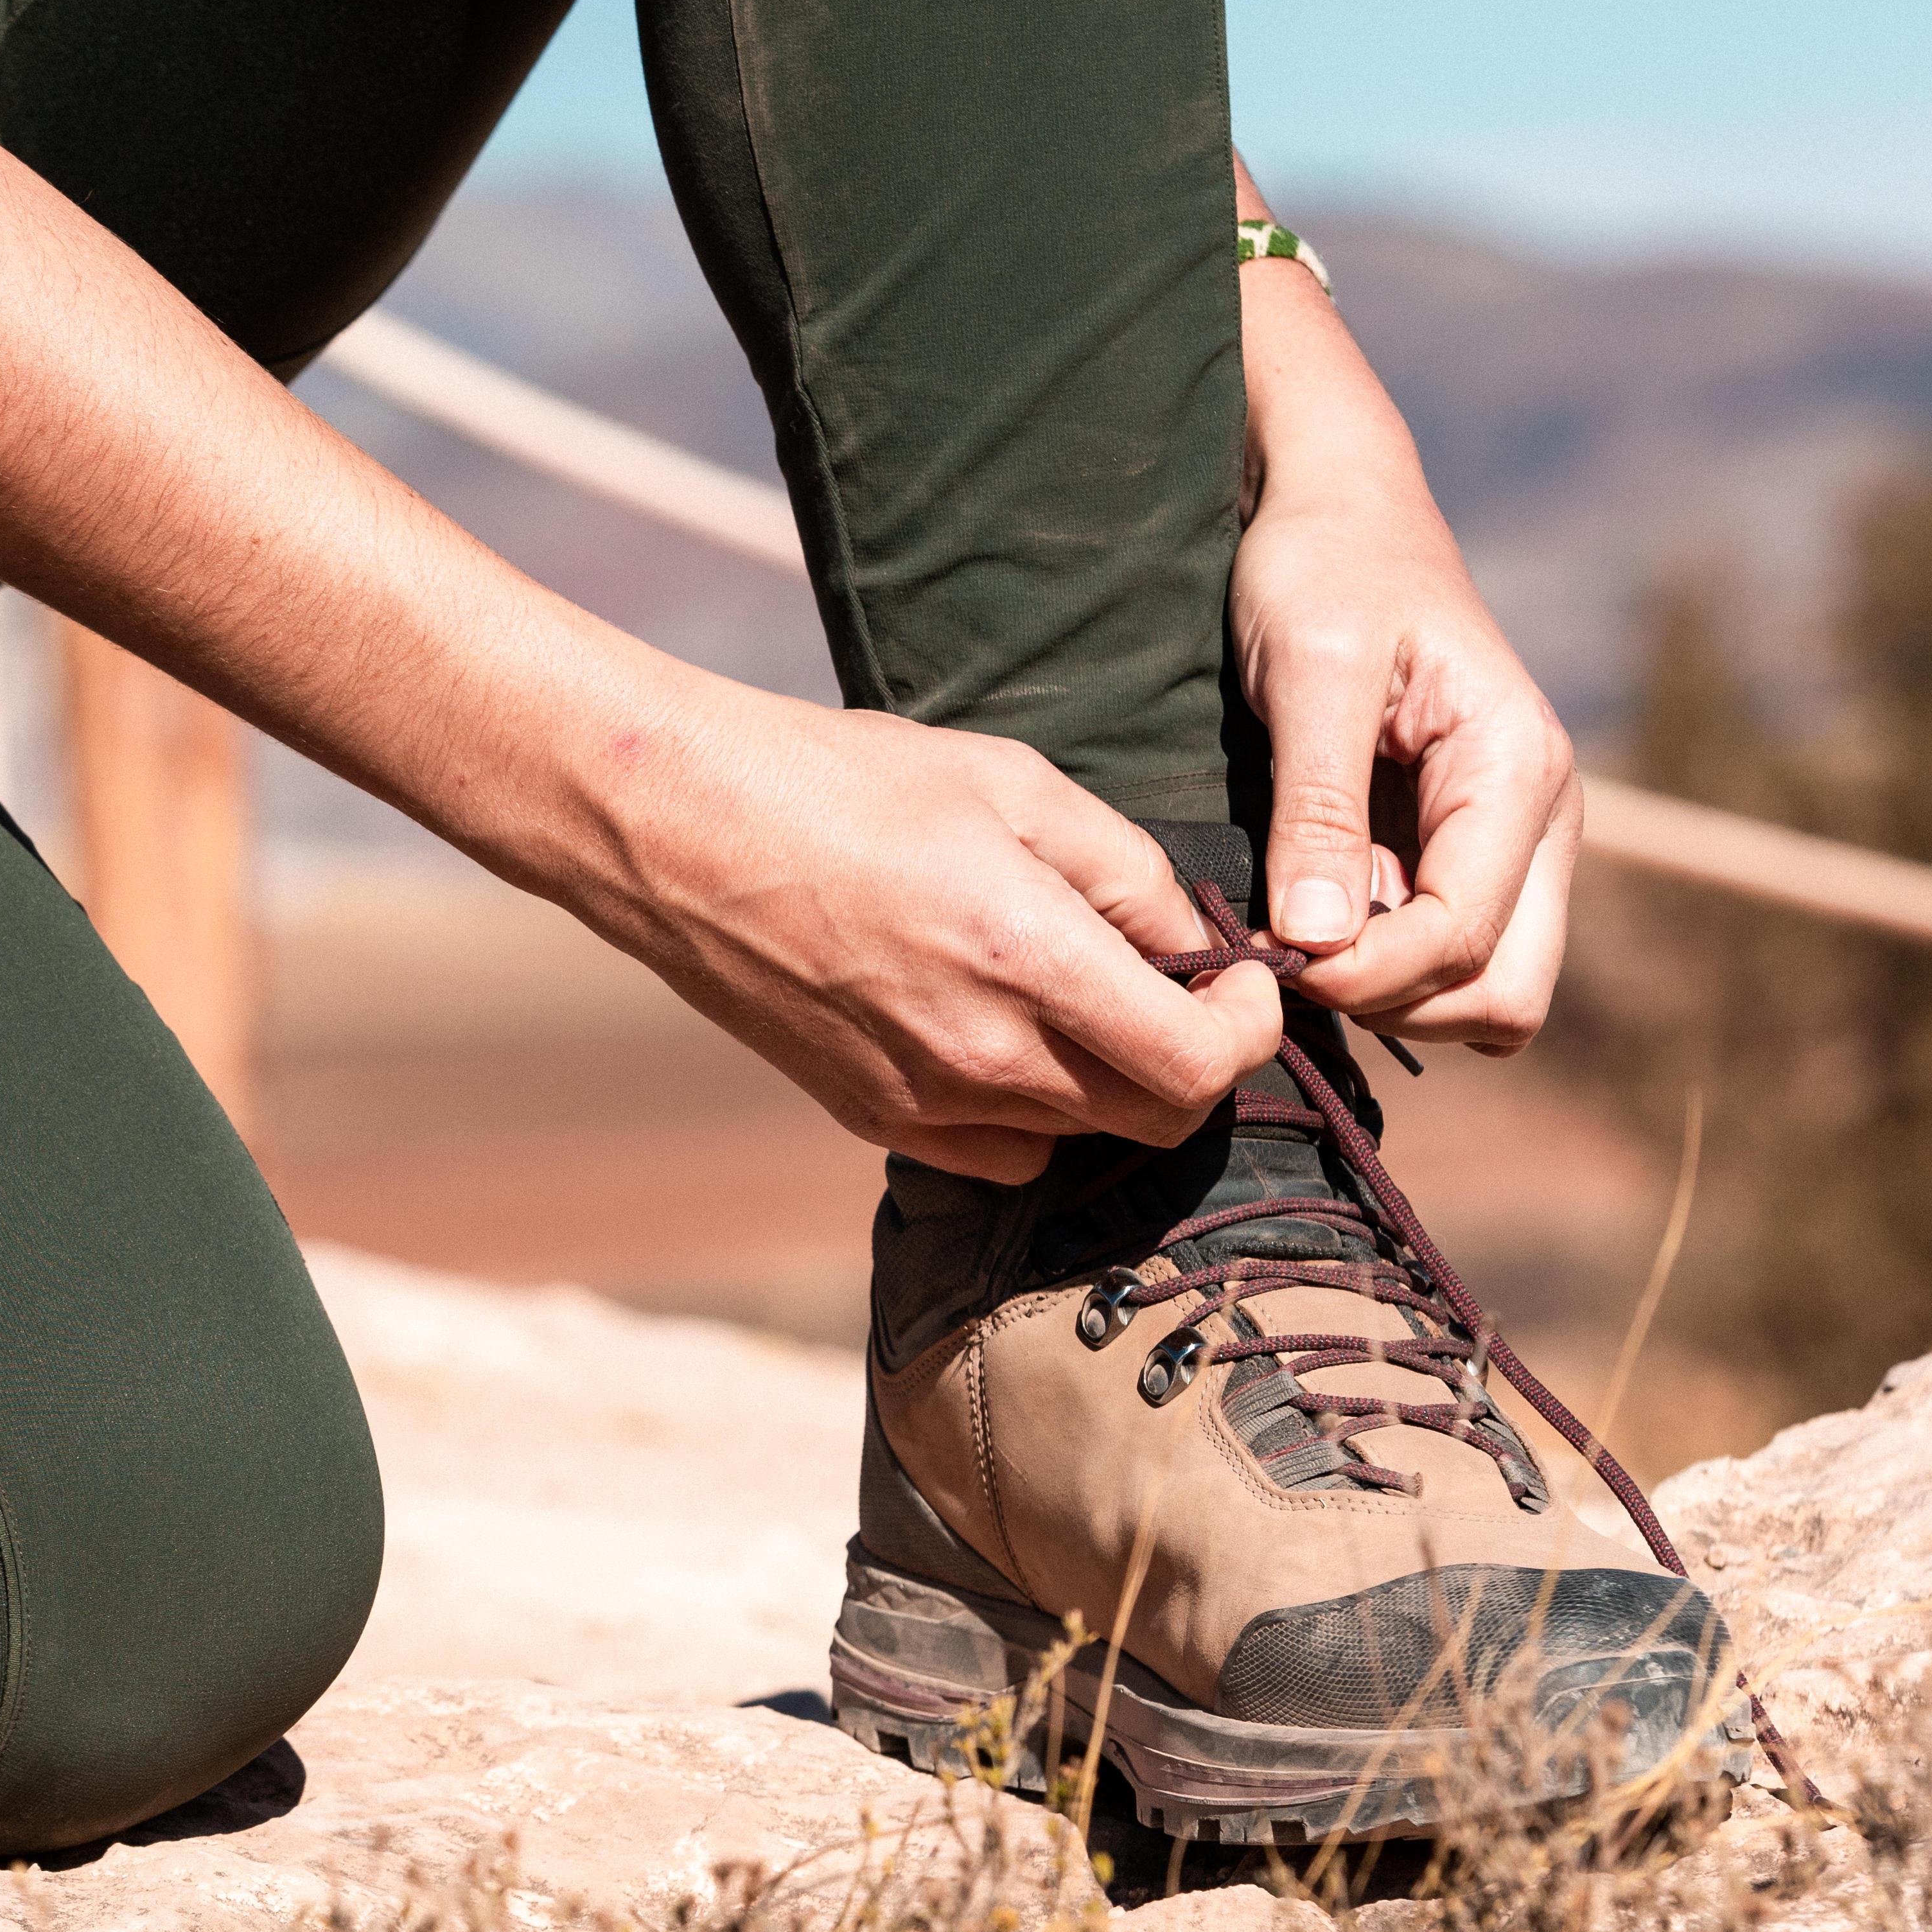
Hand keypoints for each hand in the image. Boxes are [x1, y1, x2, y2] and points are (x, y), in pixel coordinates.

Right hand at [566, 688, 1285, 1182]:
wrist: (682, 831)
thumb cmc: (846, 782)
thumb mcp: (1012, 783)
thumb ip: (1126, 869)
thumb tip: (1190, 940)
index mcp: (1027, 959)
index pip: (1196, 1066)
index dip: (1249, 1031)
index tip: (1241, 983)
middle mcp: (981, 1054)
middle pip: (1152, 1119)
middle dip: (1192, 1060)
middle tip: (1177, 991)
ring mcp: (922, 1101)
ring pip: (1076, 1135)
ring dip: (1106, 1080)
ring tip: (1074, 997)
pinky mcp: (871, 1117)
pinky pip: (997, 1149)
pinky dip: (1029, 1110)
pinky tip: (998, 1033)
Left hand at [1229, 236, 1578, 1052]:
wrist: (1339, 509)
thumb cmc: (1323, 568)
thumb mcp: (1308, 674)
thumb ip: (1319, 811)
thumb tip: (1320, 944)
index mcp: (1518, 771)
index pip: (1465, 940)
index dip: (1364, 976)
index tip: (1271, 959)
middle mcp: (1544, 819)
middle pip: (1503, 996)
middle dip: (1396, 1004)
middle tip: (1291, 957)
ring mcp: (1517, 843)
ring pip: (1485, 992)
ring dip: (1389, 992)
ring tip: (1298, 926)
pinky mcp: (1472, 852)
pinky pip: (1452, 959)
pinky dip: (1387, 968)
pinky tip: (1317, 913)